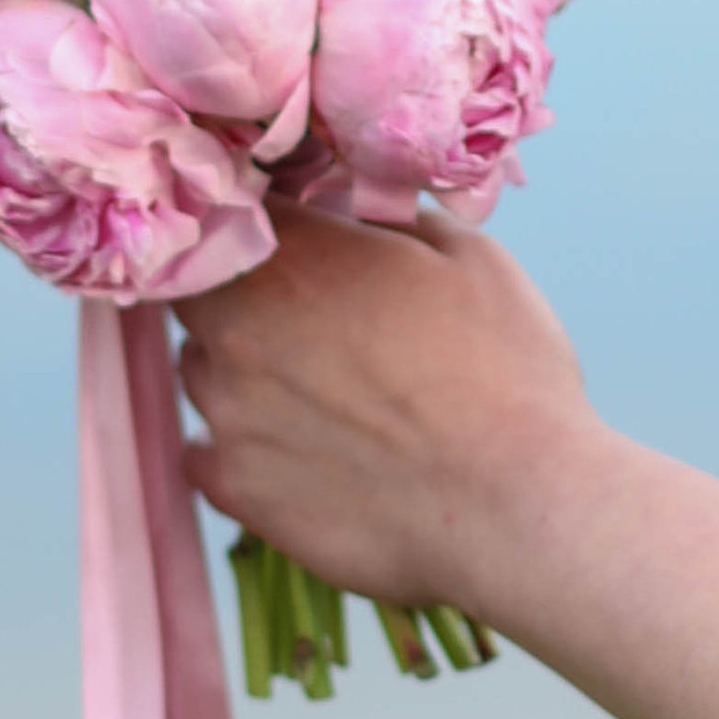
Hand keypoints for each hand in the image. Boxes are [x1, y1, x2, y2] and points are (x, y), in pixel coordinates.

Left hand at [176, 207, 592, 615]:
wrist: (517, 505)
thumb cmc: (506, 374)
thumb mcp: (471, 258)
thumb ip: (395, 221)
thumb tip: (361, 213)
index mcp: (294, 258)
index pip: (235, 213)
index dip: (268, 228)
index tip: (302, 245)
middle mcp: (238, 328)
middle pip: (202, 295)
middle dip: (243, 298)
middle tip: (312, 322)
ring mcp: (227, 413)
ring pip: (201, 372)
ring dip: (241, 372)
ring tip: (319, 396)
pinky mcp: (235, 488)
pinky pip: (204, 453)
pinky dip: (239, 448)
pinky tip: (297, 453)